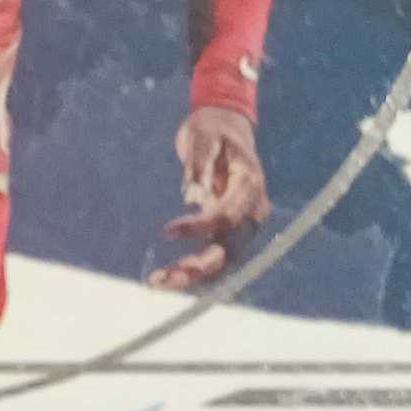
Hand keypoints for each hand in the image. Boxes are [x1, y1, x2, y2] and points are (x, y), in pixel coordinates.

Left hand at [151, 107, 270, 291]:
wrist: (226, 128)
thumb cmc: (212, 129)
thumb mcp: (204, 136)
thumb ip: (200, 162)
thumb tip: (193, 193)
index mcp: (250, 185)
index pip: (227, 216)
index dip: (199, 228)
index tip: (167, 231)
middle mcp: (252, 209)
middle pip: (229, 248)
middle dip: (197, 267)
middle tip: (162, 278)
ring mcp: (243, 221)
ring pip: (223, 259)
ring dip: (193, 275)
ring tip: (158, 282)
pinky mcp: (229, 228)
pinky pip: (216, 254)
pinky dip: (194, 269)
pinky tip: (168, 277)